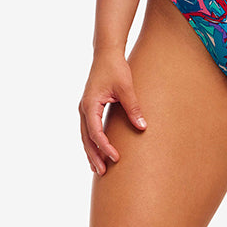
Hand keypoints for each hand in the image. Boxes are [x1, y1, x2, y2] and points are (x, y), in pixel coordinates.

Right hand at [78, 49, 146, 175]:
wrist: (107, 53)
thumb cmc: (116, 68)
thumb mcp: (126, 88)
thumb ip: (133, 107)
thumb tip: (142, 126)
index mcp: (90, 105)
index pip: (96, 132)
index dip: (105, 147)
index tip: (116, 158)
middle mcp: (84, 108)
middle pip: (86, 138)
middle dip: (94, 156)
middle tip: (103, 173)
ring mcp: (85, 108)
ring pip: (85, 136)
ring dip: (92, 151)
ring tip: (99, 169)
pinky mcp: (90, 107)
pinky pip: (89, 129)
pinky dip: (92, 142)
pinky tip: (99, 151)